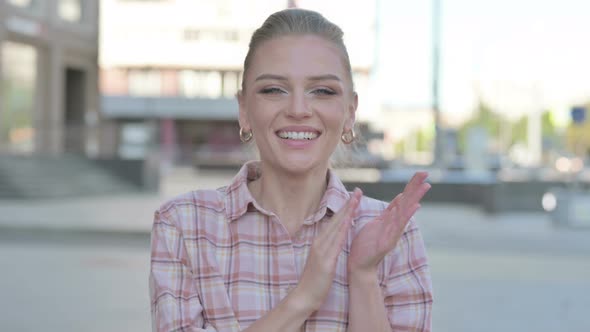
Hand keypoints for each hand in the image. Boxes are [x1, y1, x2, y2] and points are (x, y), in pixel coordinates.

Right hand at [293, 188, 362, 309]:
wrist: (304, 296)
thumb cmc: (315, 280)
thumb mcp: (322, 259)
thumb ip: (328, 248)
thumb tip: (336, 238)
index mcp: (320, 242)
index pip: (334, 221)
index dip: (345, 208)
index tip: (353, 197)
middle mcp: (320, 243)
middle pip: (336, 220)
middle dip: (348, 205)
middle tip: (358, 191)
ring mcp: (322, 251)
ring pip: (336, 228)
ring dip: (347, 213)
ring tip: (356, 201)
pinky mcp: (325, 261)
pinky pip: (336, 244)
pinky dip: (342, 231)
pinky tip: (349, 223)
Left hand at [348, 172, 430, 277]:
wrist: (359, 266)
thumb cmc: (366, 245)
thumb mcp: (377, 223)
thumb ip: (389, 212)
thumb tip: (400, 197)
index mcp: (390, 219)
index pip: (403, 199)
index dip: (412, 185)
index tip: (422, 172)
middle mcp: (395, 225)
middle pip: (407, 203)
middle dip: (416, 188)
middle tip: (426, 174)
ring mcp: (392, 234)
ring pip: (404, 214)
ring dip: (413, 200)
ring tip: (423, 187)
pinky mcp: (386, 243)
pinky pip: (395, 228)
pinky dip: (402, 218)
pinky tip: (408, 208)